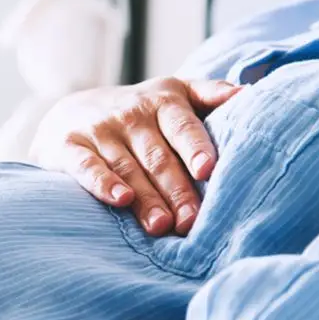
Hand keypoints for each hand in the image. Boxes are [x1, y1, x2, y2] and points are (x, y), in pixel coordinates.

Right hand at [29, 77, 240, 235]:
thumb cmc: (139, 112)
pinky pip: (88, 167)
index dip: (195, 147)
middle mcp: (131, 113)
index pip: (182, 126)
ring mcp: (99, 130)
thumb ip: (210, 94)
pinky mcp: (70, 146)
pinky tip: (120, 200)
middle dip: (176, 190)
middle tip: (191, 222)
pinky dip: (102, 183)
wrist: (71, 112)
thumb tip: (248, 93)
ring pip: (128, 167)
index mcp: (163, 101)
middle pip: (158, 156)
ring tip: (162, 225)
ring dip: (145, 198)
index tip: (208, 171)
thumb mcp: (174, 93)